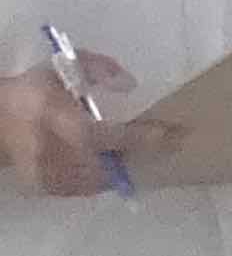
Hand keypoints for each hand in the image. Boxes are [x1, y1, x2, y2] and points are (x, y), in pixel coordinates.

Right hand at [3, 55, 157, 198]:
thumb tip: (130, 85)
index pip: (110, 136)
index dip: (144, 137)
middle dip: (139, 153)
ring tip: (133, 152)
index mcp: (58, 120)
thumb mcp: (63, 68)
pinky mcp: (44, 188)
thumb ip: (99, 68)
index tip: (174, 133)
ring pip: (100, 180)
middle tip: (162, 143)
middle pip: (109, 163)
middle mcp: (53, 152)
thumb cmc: (32, 92)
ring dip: (121, 167)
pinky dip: (99, 178)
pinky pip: (83, 188)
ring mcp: (47, 175)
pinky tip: (106, 164)